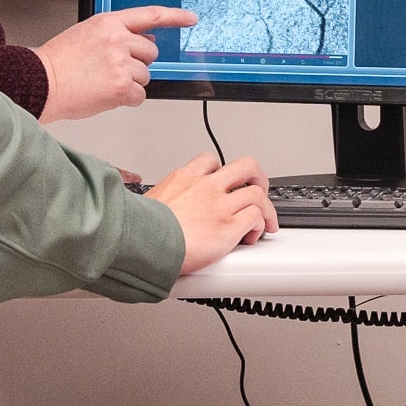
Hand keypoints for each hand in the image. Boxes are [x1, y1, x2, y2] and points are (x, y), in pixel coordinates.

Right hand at [37, 7, 196, 121]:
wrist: (40, 82)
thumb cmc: (59, 61)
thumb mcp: (87, 33)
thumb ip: (117, 34)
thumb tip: (145, 40)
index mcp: (109, 22)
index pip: (150, 15)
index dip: (175, 16)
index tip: (190, 18)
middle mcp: (118, 40)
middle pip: (151, 52)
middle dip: (139, 62)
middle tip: (113, 69)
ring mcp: (121, 64)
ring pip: (146, 76)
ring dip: (130, 82)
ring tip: (103, 81)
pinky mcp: (121, 87)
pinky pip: (140, 95)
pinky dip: (127, 99)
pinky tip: (106, 94)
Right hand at [148, 150, 277, 273]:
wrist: (140, 244)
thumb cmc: (138, 229)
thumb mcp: (146, 201)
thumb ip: (162, 201)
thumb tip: (156, 213)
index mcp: (184, 178)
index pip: (211, 161)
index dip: (223, 171)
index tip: (226, 184)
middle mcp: (206, 187)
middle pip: (246, 166)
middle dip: (258, 178)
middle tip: (259, 191)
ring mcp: (219, 206)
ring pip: (257, 194)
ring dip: (266, 208)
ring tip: (265, 221)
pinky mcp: (228, 227)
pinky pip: (256, 217)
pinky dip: (259, 226)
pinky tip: (251, 236)